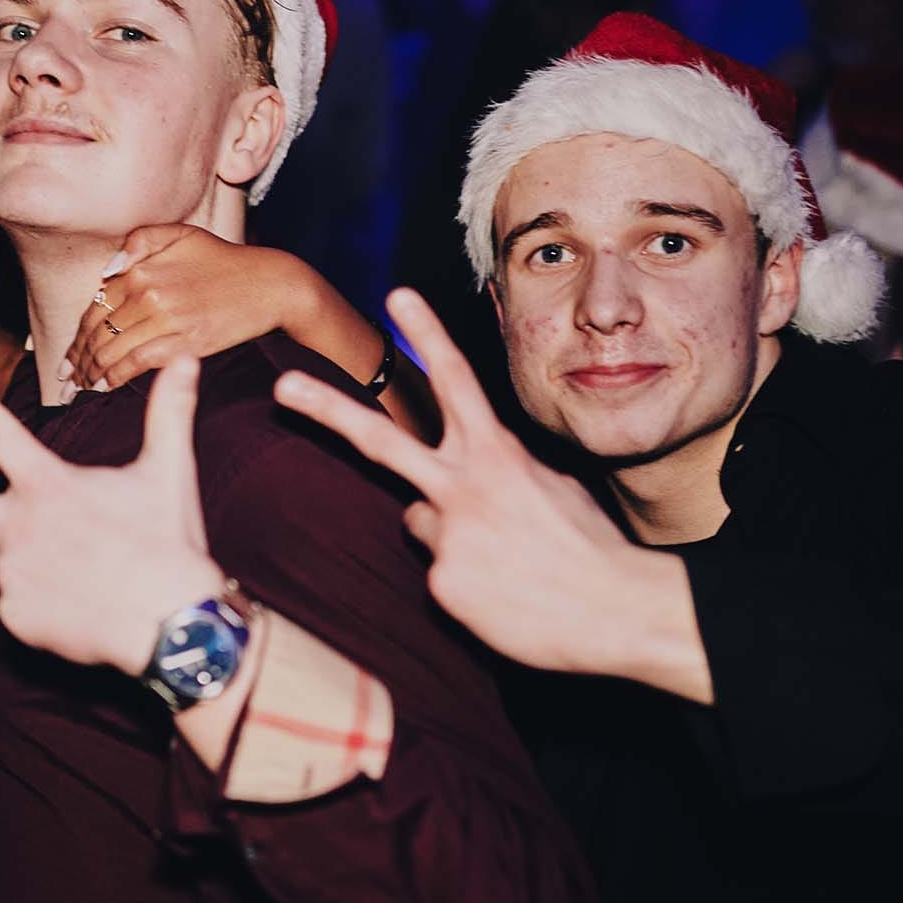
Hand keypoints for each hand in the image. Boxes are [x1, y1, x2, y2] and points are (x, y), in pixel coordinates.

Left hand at [0, 357, 226, 675]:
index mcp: (48, 485)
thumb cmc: (170, 546)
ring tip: (93, 574)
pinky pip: (20, 604)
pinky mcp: (15, 619)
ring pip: (7, 558)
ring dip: (37, 560)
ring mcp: (11, 575)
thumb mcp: (169, 472)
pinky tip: (84, 606)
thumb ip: (169, 413)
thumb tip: (189, 359)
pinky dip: (46, 603)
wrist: (174, 628)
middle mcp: (18, 527)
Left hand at [61, 225, 302, 398]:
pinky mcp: (183, 344)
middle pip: (98, 332)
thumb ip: (140, 241)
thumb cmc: (225, 261)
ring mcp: (166, 320)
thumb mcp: (182, 235)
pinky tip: (103, 387)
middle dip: (78, 358)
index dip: (77, 334)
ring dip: (91, 372)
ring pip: (112, 350)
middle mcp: (148, 293)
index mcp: (142, 268)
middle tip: (68, 377)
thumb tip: (107, 271)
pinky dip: (114, 377)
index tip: (69, 354)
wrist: (270, 286)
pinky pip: (136, 364)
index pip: (95, 307)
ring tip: (82, 386)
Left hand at [272, 288, 711, 701]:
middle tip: (284, 385)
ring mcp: (449, 533)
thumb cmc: (590, 548)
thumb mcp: (552, 487)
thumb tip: (462, 484)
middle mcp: (465, 486)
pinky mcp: (444, 581)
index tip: (396, 294)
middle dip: (326, 410)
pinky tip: (504, 594)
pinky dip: (466, 582)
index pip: (455, 380)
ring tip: (507, 561)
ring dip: (451, 535)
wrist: (619, 609)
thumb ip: (497, 473)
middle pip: (381, 439)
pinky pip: (439, 573)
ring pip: (418, 520)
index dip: (426, 334)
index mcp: (498, 454)